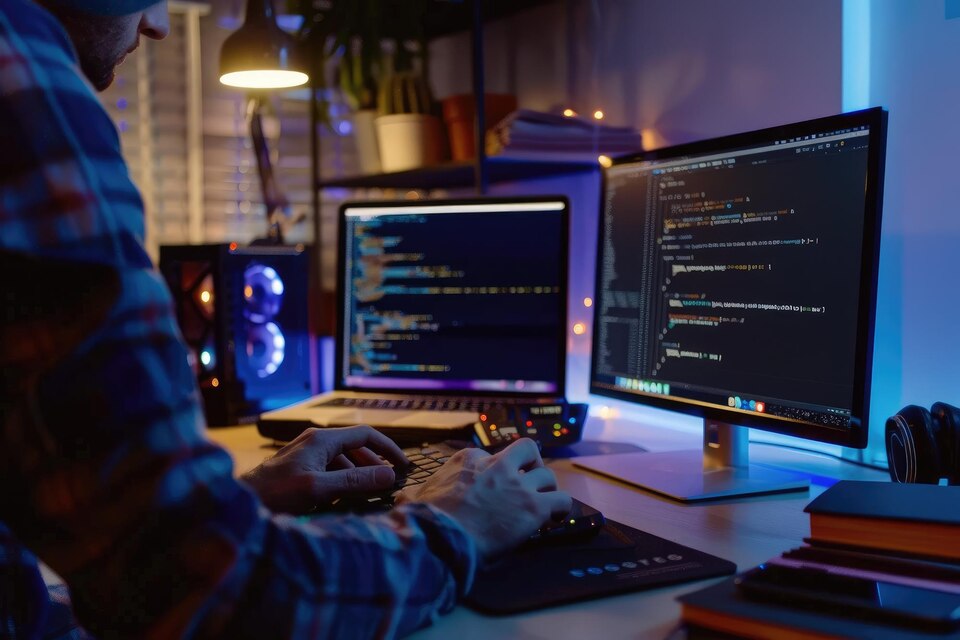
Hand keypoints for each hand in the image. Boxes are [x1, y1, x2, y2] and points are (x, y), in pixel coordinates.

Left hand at [241, 426, 407, 513]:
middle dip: (375, 465)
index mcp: (322, 440)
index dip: (388, 449)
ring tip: (370, 493)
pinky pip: (329, 470)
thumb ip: (355, 480)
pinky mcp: (298, 468)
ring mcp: (306, 454)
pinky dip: (343, 481)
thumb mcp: (319, 488)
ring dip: (359, 474)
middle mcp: (315, 442)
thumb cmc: (274, 494)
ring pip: (342, 460)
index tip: (404, 466)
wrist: (237, 504)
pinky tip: (343, 499)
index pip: (366, 435)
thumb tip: (389, 475)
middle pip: (356, 447)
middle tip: (389, 484)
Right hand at [396, 439, 570, 558]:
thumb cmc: (428, 521)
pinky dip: (560, 508)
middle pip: (527, 450)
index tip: (493, 487)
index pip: (489, 456)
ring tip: (542, 502)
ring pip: (547, 474)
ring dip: (546, 488)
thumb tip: (403, 498)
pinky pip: (561, 499)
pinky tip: (554, 518)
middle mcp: (496, 466)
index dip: (494, 472)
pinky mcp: (534, 506)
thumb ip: (416, 494)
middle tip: (529, 480)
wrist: (443, 538)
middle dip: (531, 462)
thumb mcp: (415, 498)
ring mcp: (517, 485)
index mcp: (468, 460)